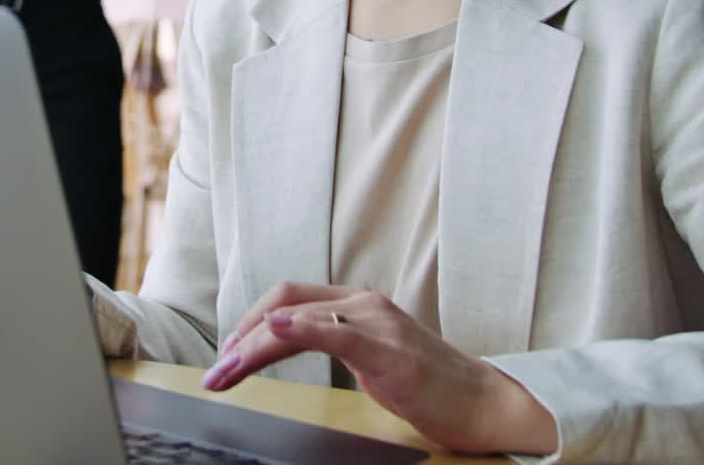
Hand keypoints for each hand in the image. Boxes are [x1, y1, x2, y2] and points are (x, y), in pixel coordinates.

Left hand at [202, 283, 556, 457]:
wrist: (487, 405)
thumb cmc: (429, 387)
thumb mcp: (371, 360)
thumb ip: (334, 343)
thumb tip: (282, 343)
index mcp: (356, 304)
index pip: (289, 298)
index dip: (251, 321)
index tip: (227, 355)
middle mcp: (363, 303)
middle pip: (285, 301)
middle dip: (243, 335)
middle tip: (216, 371)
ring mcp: (378, 322)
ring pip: (299, 316)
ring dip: (255, 345)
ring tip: (227, 371)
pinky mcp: (391, 350)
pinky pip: (337, 333)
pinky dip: (301, 329)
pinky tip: (276, 332)